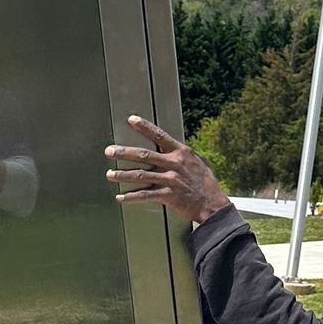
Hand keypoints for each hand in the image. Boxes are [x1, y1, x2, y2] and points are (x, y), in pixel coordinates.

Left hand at [105, 116, 227, 223]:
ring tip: (110, 175)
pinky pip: (146, 195)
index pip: (160, 135)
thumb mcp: (198, 162)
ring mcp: (170, 180)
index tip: (131, 120)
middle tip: (109, 151)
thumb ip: (183, 154)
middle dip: (124, 153)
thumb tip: (173, 147)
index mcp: (181, 152)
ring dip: (123, 175)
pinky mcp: (168, 195)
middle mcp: (173, 164)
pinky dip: (131, 197)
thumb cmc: (206, 183)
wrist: (213, 203)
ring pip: (141, 175)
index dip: (144, 127)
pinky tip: (120, 198)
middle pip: (144, 155)